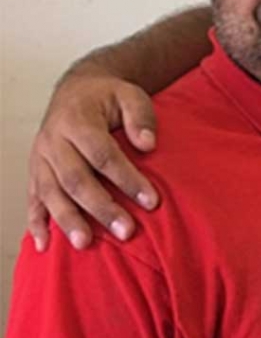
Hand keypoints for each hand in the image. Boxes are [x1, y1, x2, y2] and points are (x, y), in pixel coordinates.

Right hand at [28, 73, 158, 250]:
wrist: (76, 91)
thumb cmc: (107, 97)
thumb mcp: (130, 94)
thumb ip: (140, 116)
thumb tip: (148, 144)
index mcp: (76, 120)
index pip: (103, 154)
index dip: (127, 179)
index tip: (151, 201)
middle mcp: (53, 141)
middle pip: (75, 179)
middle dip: (101, 207)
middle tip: (126, 231)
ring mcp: (40, 159)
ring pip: (51, 193)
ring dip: (68, 220)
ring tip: (85, 243)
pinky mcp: (35, 173)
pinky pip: (32, 200)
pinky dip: (36, 224)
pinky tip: (44, 247)